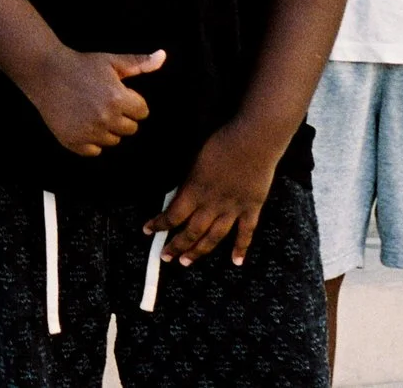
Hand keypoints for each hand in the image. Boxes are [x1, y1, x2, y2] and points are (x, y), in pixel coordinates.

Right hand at [24, 46, 163, 155]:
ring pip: (113, 141)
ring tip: (92, 111)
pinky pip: (94, 151)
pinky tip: (82, 123)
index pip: (142, 112)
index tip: (118, 93)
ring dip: (107, 129)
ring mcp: (89, 132)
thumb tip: (163, 56)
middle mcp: (105, 118)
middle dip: (122, 116)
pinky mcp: (74, 142)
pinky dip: (90, 141)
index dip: (132, 102)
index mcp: (118, 98)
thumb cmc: (81, 65)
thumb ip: (139, 62)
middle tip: (104, 102)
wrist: (46, 72)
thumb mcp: (111, 61)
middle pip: (130, 129)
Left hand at [148, 120, 283, 264]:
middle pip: (192, 231)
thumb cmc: (222, 142)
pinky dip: (241, 248)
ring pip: (214, 237)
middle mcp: (212, 204)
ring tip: (186, 263)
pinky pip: (246, 233)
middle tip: (166, 257)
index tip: (148, 230)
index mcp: (195, 190)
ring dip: (199, 251)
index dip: (159, 224)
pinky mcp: (252, 208)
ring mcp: (233, 209)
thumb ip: (188, 181)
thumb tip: (179, 195)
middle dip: (177, 246)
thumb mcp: (196, 159)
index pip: (173, 215)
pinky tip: (236, 261)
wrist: (254, 139)